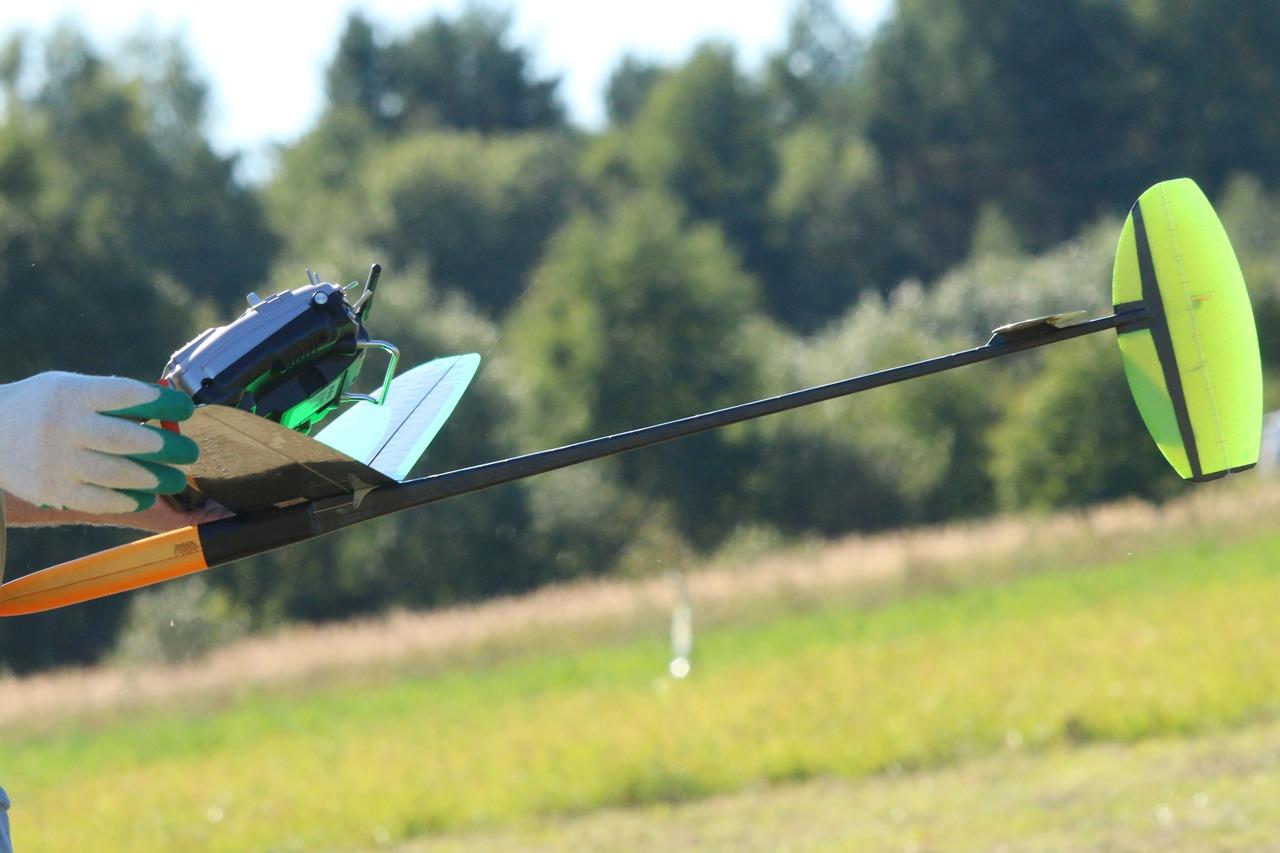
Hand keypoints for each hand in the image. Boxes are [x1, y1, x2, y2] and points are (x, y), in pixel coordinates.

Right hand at [0, 372, 197, 513]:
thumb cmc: (44, 406)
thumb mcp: (70, 388)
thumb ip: (112, 398)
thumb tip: (167, 410)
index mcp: (73, 394)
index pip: (126, 395)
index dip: (162, 403)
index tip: (186, 408)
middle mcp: (63, 426)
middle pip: (126, 439)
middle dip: (167, 447)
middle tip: (190, 452)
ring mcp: (56, 460)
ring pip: (117, 474)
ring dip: (155, 478)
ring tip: (177, 479)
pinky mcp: (51, 490)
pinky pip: (98, 500)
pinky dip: (128, 500)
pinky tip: (146, 496)